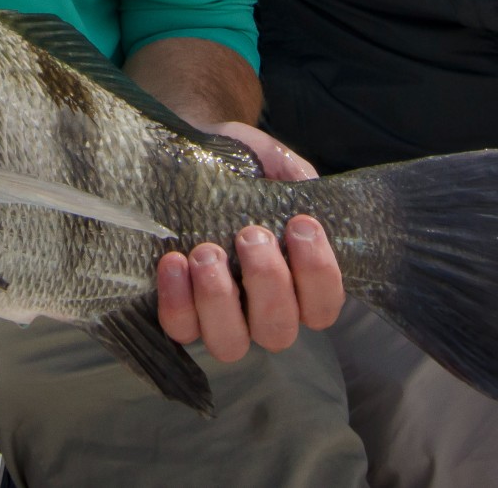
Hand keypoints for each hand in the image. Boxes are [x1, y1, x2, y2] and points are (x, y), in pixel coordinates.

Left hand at [154, 121, 344, 361]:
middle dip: (267, 281)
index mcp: (298, 283)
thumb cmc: (238, 168)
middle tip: (251, 234)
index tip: (301, 224)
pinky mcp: (182, 316)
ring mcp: (222, 321)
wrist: (185, 155)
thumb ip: (293, 175)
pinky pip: (181, 328)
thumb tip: (302, 187)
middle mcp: (264, 313)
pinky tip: (174, 261)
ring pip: (230, 343)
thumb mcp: (270, 160)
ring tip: (207, 251)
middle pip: (278, 331)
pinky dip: (178, 299)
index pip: (323, 305)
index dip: (319, 273)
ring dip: (219, 298)